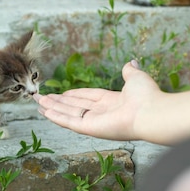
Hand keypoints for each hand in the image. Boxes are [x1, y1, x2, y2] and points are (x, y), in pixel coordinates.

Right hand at [35, 60, 162, 140]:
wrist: (152, 112)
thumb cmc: (147, 96)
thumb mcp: (136, 78)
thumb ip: (130, 71)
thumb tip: (131, 62)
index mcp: (111, 102)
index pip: (86, 97)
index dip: (72, 95)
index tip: (60, 93)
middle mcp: (101, 113)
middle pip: (73, 106)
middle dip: (57, 102)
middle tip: (40, 98)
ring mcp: (94, 122)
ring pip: (68, 114)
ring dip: (52, 108)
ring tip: (37, 103)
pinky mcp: (90, 128)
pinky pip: (70, 122)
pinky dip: (57, 117)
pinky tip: (45, 112)